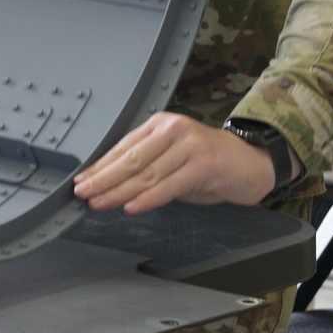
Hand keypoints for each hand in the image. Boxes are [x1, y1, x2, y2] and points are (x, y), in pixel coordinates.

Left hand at [73, 113, 276, 214]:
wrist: (251, 163)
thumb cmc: (208, 163)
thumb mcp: (173, 158)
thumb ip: (147, 166)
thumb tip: (109, 184)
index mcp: (160, 125)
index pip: (122, 148)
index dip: (99, 166)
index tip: (81, 181)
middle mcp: (173, 130)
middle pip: (130, 159)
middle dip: (102, 179)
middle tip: (83, 193)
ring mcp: (189, 146)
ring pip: (146, 173)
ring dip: (119, 192)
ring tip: (99, 203)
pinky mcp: (204, 164)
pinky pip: (169, 185)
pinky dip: (148, 198)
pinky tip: (132, 207)